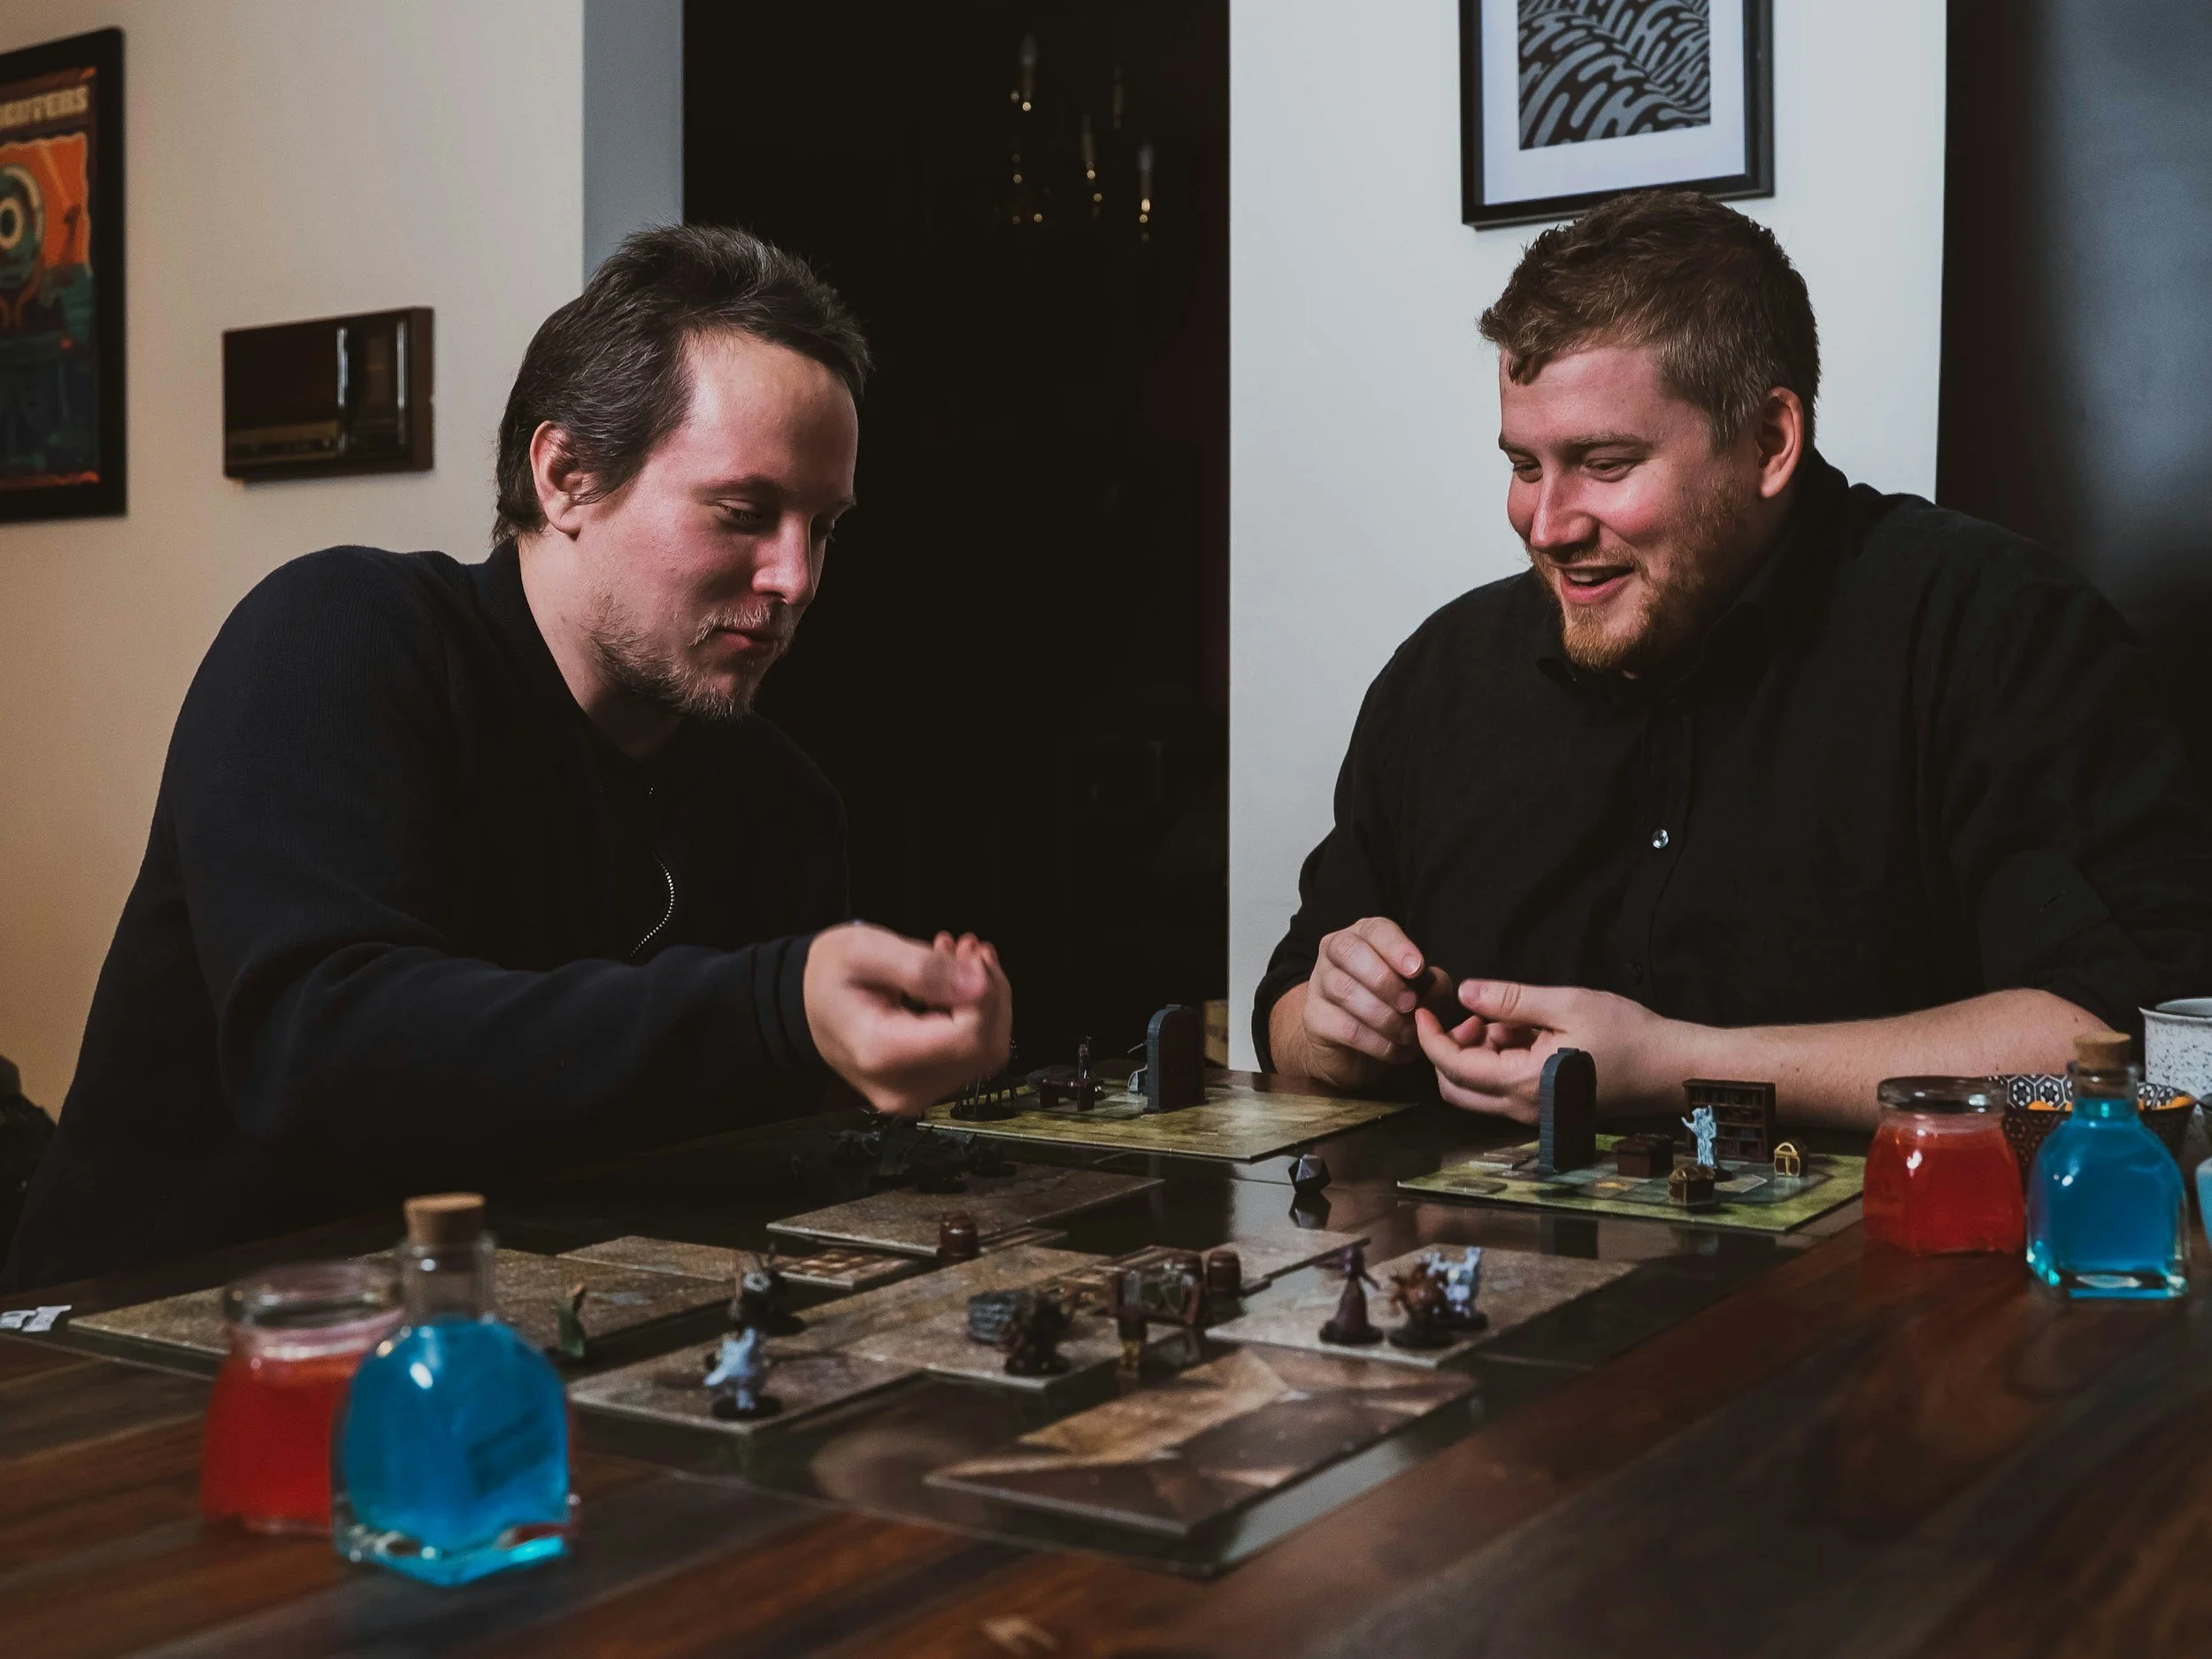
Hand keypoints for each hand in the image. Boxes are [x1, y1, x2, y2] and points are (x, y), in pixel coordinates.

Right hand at [803, 923, 1012, 1117]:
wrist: (806, 1004)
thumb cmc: (829, 975)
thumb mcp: (865, 951)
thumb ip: (922, 968)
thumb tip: (978, 984)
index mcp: (881, 1053)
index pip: (966, 1038)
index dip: (984, 994)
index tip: (968, 952)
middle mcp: (902, 1087)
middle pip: (983, 1049)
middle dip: (989, 993)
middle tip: (965, 947)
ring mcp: (915, 1094)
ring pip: (986, 1052)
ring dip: (984, 1001)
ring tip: (957, 958)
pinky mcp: (924, 1088)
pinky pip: (971, 1055)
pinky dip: (974, 1015)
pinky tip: (955, 983)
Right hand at [1292, 916, 1453, 1084]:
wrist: (1355, 1049)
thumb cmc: (1391, 1007)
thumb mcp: (1420, 991)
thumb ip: (1433, 984)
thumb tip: (1434, 984)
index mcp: (1364, 936)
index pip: (1375, 930)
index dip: (1396, 947)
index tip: (1417, 969)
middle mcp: (1335, 953)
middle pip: (1349, 952)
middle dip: (1384, 980)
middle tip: (1410, 1004)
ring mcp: (1320, 984)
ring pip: (1345, 990)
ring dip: (1384, 1016)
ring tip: (1408, 1034)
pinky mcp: (1315, 1018)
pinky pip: (1346, 1027)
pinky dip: (1377, 1042)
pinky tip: (1396, 1051)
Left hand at [1413, 979, 1693, 1122]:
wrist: (1669, 1068)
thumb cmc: (1627, 1034)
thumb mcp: (1567, 1003)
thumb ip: (1511, 1000)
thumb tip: (1464, 992)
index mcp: (1522, 1083)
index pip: (1452, 1066)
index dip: (1430, 1036)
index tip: (1423, 1008)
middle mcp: (1522, 1109)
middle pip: (1455, 1087)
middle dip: (1450, 1049)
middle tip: (1474, 1014)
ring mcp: (1533, 1115)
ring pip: (1477, 1092)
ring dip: (1476, 1055)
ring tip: (1510, 1020)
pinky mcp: (1545, 1111)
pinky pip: (1502, 1092)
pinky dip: (1498, 1063)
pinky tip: (1526, 1035)